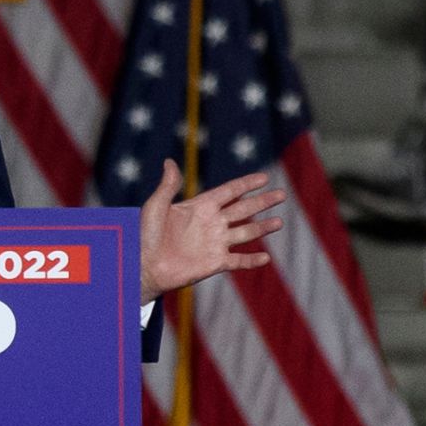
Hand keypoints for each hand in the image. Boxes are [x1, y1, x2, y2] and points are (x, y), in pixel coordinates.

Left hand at [138, 159, 285, 304]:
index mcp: (200, 206)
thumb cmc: (145, 234)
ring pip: (246, 233)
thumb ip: (168, 186)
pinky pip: (238, 261)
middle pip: (244, 209)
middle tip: (282, 194)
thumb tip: (169, 161)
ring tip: (279, 222)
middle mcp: (212, 223)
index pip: (229, 192)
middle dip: (262, 202)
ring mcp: (215, 243)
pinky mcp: (215, 263)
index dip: (247, 184)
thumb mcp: (155, 206)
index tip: (264, 177)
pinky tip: (266, 258)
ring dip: (263, 228)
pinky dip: (252, 260)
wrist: (143, 264)